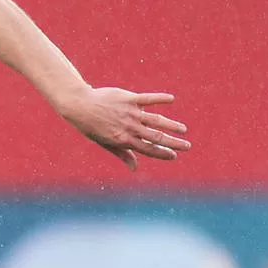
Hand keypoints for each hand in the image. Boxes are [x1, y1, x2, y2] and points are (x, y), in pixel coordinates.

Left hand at [58, 89, 189, 170]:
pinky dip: (160, 98)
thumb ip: (123, 154)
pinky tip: (171, 99)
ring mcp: (130, 112)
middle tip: (187, 146)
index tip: (174, 155)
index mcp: (124, 140)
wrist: (81, 106)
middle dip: (173, 142)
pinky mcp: (129, 98)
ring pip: (155, 120)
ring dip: (171, 125)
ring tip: (183, 129)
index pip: (148, 149)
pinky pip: (147, 99)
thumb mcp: (106, 143)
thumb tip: (135, 169)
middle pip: (156, 137)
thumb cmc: (92, 127)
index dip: (162, 153)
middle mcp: (129, 127)